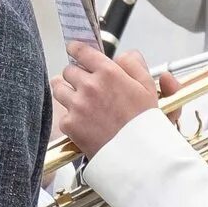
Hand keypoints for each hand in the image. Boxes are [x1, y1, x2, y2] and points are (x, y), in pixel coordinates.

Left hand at [52, 44, 173, 154]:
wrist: (138, 156)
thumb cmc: (145, 124)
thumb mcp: (148, 88)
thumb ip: (135, 65)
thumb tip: (126, 54)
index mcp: (108, 73)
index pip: (81, 51)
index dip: (76, 49)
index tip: (74, 50)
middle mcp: (90, 86)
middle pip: (68, 70)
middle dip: (75, 76)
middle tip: (85, 85)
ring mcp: (77, 104)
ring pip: (59, 87)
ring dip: (67, 92)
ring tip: (80, 101)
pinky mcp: (69, 124)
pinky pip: (62, 113)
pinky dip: (70, 116)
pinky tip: (84, 122)